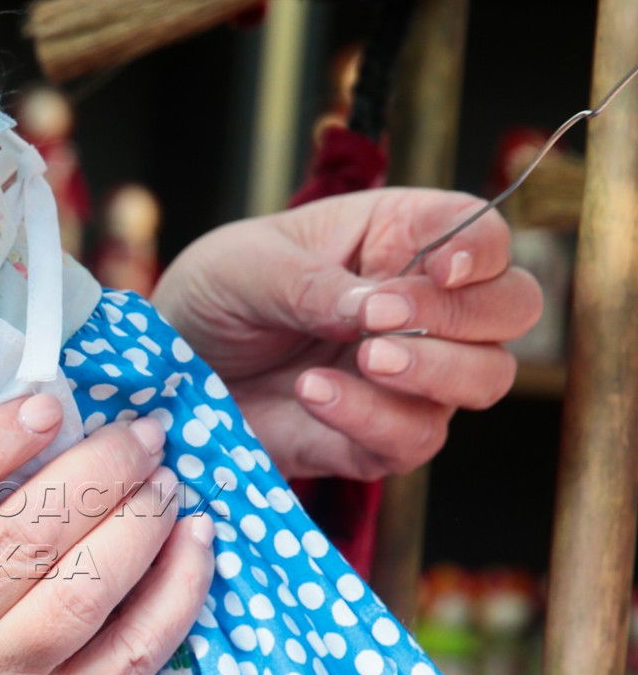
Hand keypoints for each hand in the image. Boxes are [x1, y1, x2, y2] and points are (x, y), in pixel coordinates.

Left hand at [151, 188, 541, 480]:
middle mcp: (420, 306)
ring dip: (434, 371)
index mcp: (398, 238)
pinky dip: (374, 419)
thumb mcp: (246, 268)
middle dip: (463, 318)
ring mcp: (406, 376)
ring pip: (483, 378)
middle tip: (383, 323)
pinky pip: (414, 439)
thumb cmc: (212, 296)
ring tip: (363, 358)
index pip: (484, 235)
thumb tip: (382, 309)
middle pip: (510, 309)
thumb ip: (315, 284)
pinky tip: (315, 394)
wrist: (163, 372)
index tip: (443, 269)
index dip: (483, 250)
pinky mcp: (373, 437)